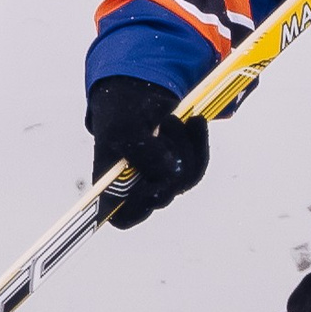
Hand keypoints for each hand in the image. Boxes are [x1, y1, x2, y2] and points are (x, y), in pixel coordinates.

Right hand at [87, 75, 207, 228]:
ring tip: (171, 120)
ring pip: (184, 180)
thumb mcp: (124, 127)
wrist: (139, 94)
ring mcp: (160, 180)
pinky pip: (198, 164)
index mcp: (111, 184)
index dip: (138, 208)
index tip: (151, 185)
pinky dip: (199, 141)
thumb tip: (171, 173)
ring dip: (183, 145)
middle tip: (164, 126)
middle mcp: (137, 189)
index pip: (122, 217)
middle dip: (169, 158)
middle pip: (162, 195)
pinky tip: (196, 122)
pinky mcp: (181, 168)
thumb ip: (143, 153)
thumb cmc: (121, 112)